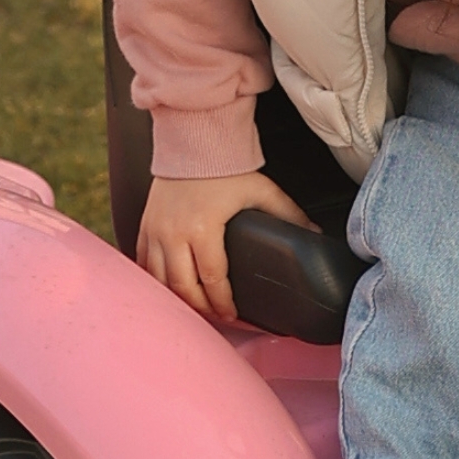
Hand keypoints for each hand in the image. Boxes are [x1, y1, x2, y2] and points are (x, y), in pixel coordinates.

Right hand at [137, 170, 313, 321]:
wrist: (192, 141)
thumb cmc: (225, 167)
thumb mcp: (261, 190)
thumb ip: (288, 214)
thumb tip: (315, 234)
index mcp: (202, 229)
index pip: (212, 280)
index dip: (223, 303)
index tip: (233, 315)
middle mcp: (173, 234)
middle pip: (184, 288)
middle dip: (202, 308)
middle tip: (218, 317)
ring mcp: (155, 230)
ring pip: (160, 280)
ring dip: (178, 299)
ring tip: (196, 308)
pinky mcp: (144, 225)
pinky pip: (143, 263)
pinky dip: (155, 280)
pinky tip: (168, 289)